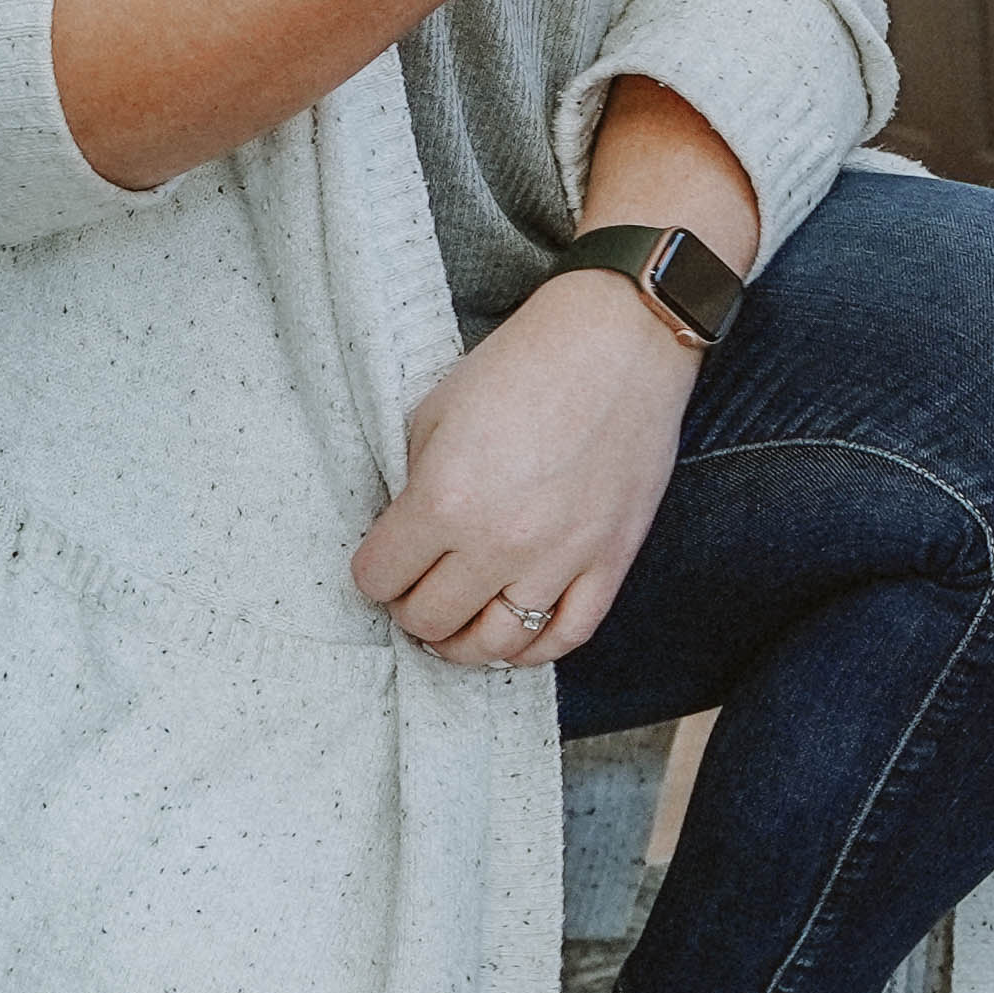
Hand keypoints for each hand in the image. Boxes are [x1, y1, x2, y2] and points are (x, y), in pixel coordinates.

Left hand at [349, 274, 698, 665]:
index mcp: (445, 500)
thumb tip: (406, 537)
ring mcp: (562, 557)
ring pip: (495, 643)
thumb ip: (413, 484)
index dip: (373, 572)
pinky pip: (568, 635)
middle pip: (430, 619)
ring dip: (463, 643)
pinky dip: (533, 649)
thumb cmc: (523, 366)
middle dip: (411, 608)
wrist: (620, 343)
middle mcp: (501, 541)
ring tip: (456, 624)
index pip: (380, 577)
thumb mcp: (436, 413)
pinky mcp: (611, 559)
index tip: (383, 561)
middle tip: (415, 589)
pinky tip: (513, 634)